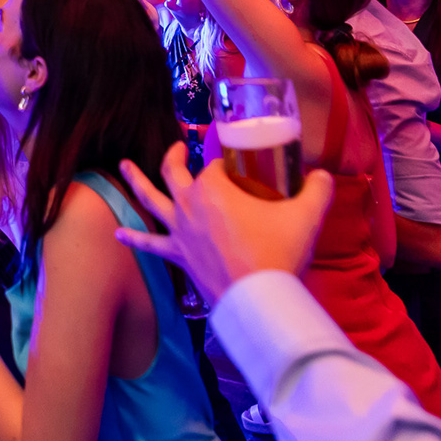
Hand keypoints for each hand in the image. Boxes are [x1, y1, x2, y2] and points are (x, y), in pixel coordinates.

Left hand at [113, 142, 335, 305]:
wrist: (259, 299)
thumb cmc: (279, 254)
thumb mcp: (306, 215)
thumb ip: (317, 190)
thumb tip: (323, 176)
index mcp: (214, 187)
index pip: (215, 159)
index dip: (224, 149)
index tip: (230, 142)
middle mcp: (190, 203)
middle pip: (175, 170)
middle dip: (175, 154)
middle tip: (178, 146)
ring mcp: (181, 230)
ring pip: (151, 199)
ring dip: (136, 180)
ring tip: (123, 165)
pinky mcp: (179, 255)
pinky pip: (150, 245)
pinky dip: (134, 239)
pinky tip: (117, 234)